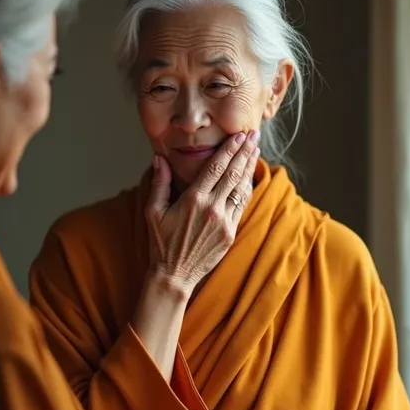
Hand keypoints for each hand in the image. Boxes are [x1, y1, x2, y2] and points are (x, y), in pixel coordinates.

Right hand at [146, 131, 259, 292]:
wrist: (174, 275)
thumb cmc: (161, 243)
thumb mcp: (153, 211)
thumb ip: (159, 183)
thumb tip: (159, 158)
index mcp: (193, 200)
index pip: (216, 168)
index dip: (230, 150)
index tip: (239, 136)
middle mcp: (212, 209)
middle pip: (233, 174)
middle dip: (245, 152)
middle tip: (254, 135)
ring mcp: (224, 222)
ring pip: (241, 189)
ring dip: (250, 167)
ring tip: (256, 150)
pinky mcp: (230, 233)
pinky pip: (241, 206)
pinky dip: (246, 189)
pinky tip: (249, 176)